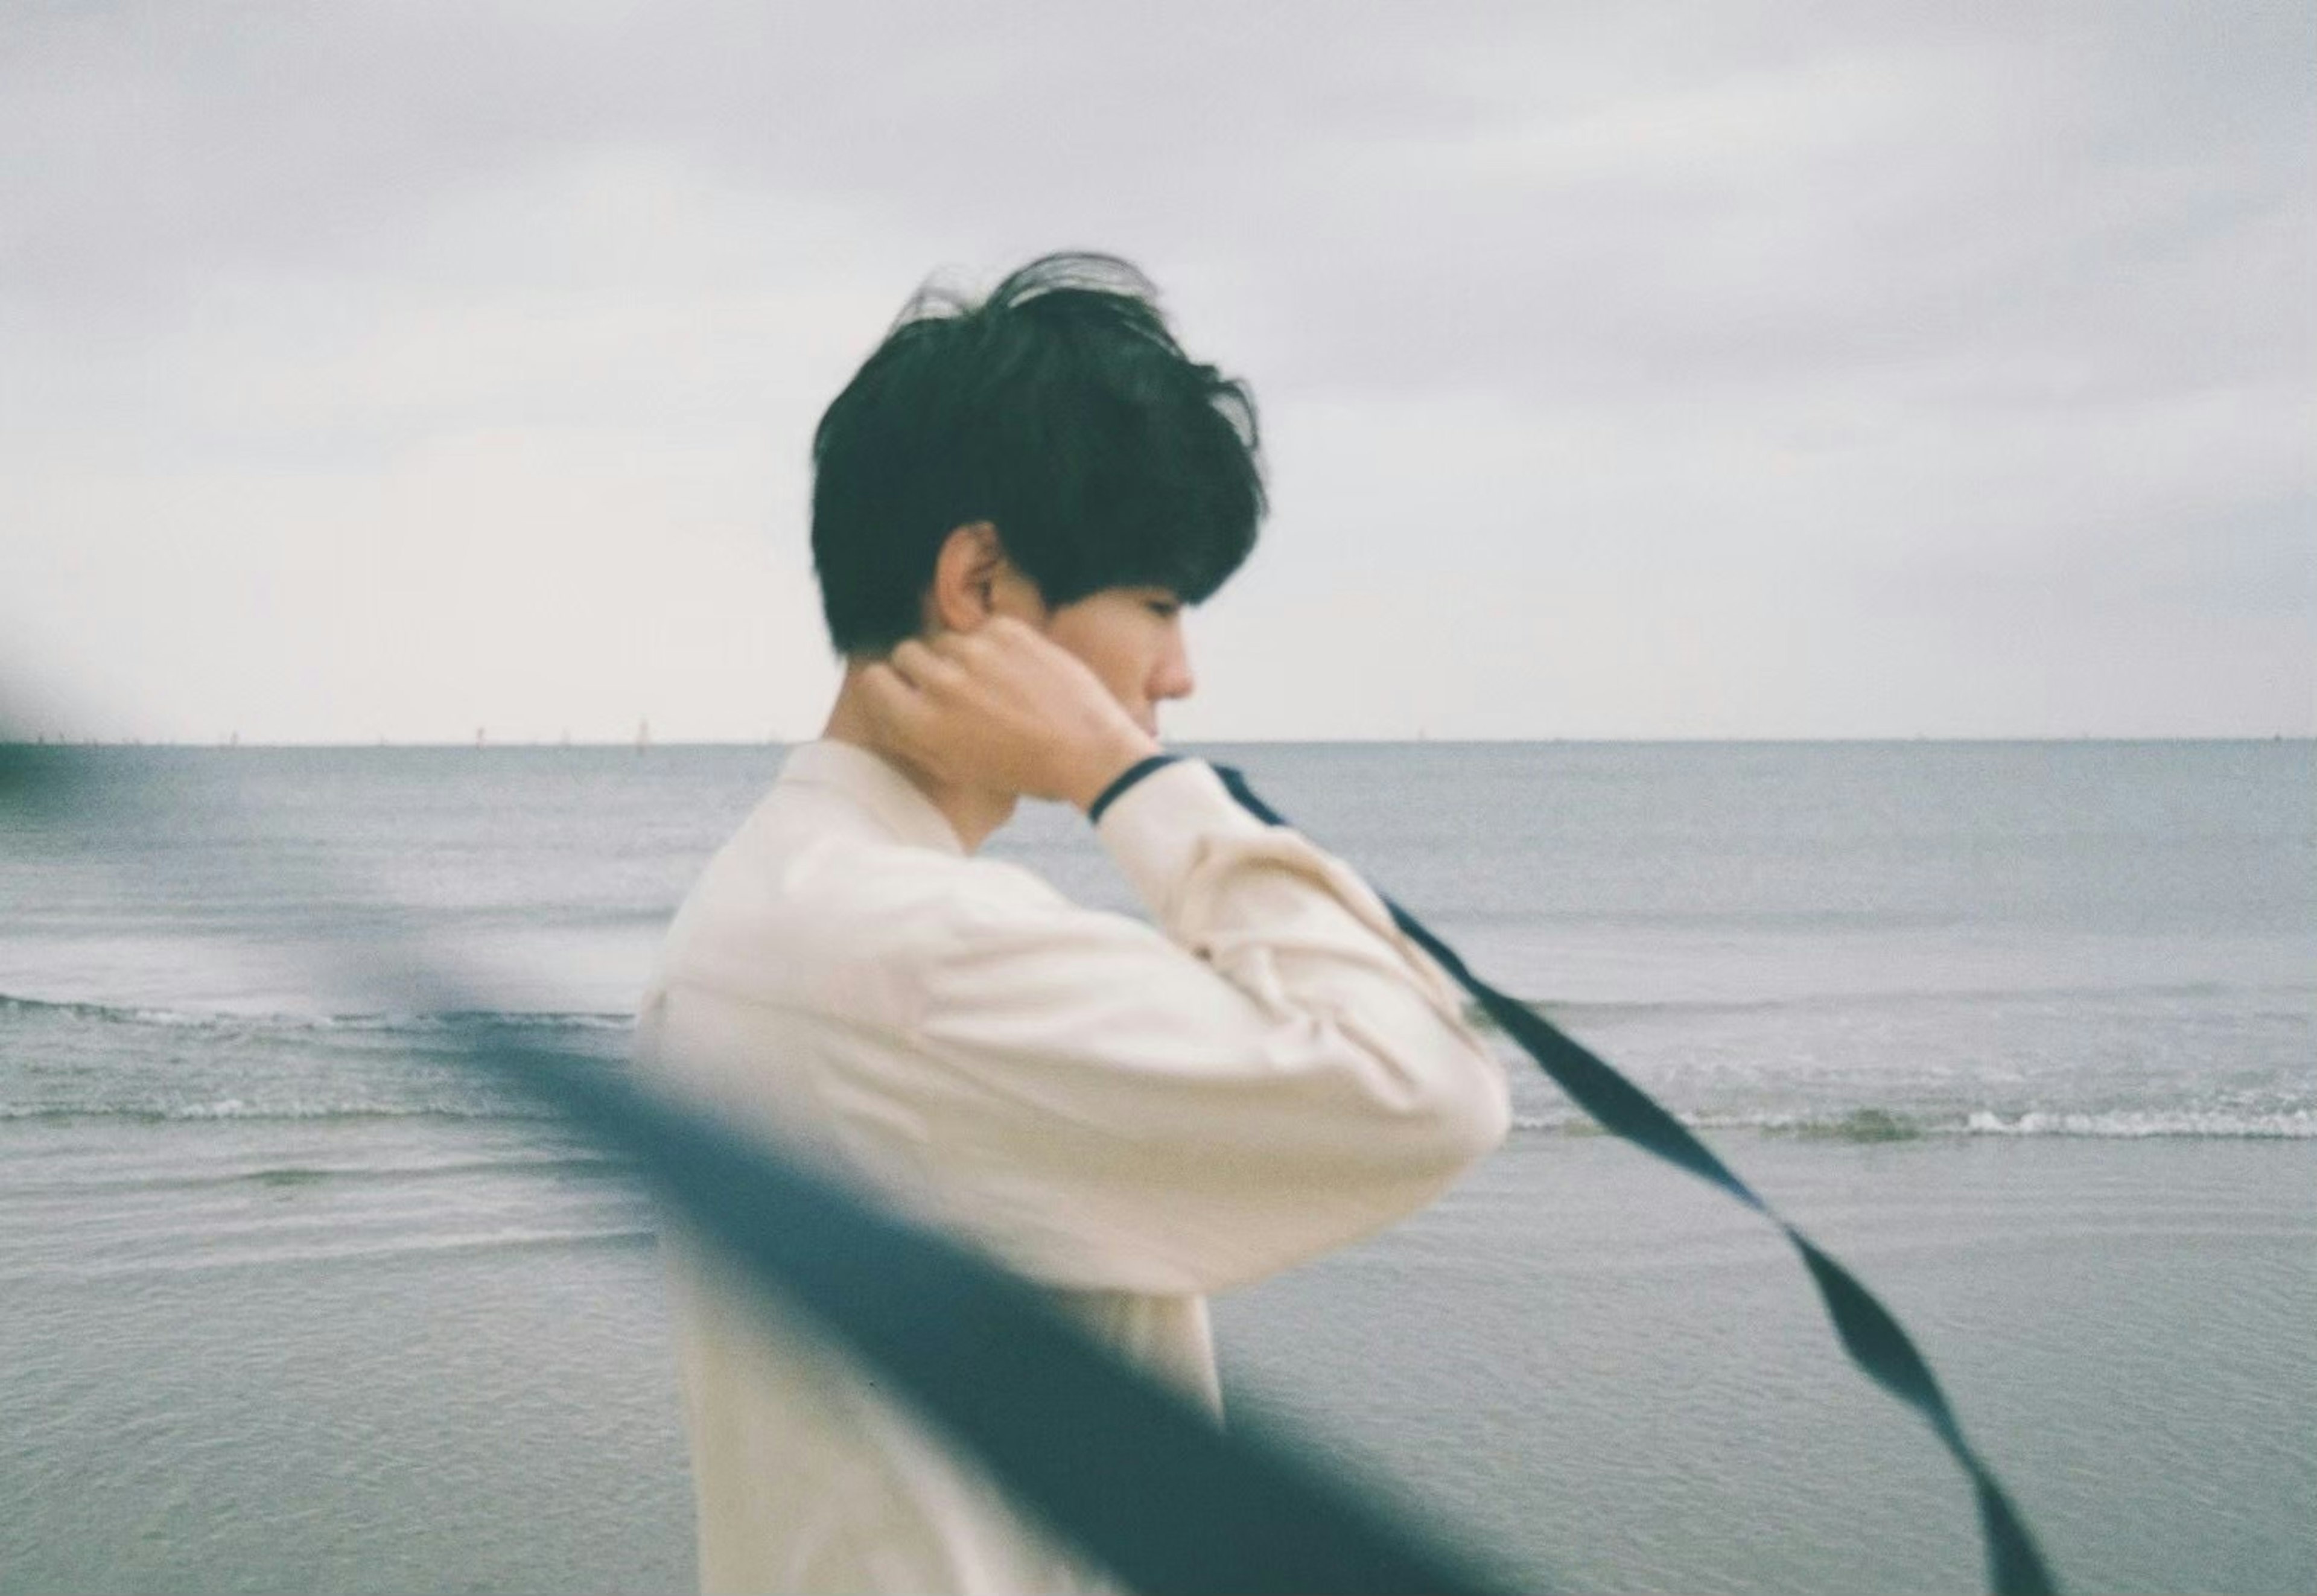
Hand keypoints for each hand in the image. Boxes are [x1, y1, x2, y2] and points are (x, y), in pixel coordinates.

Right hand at [855, 617, 1160, 809]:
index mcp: (923, 724)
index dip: (889, 684)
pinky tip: (1017, 672)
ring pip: (946, 639)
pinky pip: (981, 628)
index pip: (873, 678)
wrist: (1089, 750)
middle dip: (923, 668)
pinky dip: (993, 645)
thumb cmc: (1024, 770)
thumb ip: (916, 736)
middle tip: (953, 687)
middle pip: (907, 652)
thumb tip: (888, 707)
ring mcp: (975, 652)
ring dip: (959, 656)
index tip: (905, 690)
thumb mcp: (959, 767)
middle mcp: (942, 683)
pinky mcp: (1006, 631)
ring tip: (993, 684)